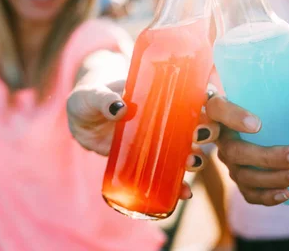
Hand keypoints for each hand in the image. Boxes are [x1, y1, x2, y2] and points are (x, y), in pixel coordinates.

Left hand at [67, 80, 203, 199]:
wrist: (79, 120)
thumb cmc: (89, 98)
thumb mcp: (94, 95)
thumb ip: (104, 99)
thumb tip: (119, 108)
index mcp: (158, 94)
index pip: (190, 95)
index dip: (205, 101)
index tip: (209, 106)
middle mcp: (164, 118)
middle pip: (196, 124)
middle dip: (206, 132)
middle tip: (198, 136)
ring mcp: (157, 141)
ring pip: (187, 150)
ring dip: (195, 158)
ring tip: (191, 164)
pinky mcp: (147, 161)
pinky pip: (168, 174)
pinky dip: (178, 185)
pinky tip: (183, 193)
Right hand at [193, 74, 288, 205]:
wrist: (269, 116)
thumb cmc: (275, 96)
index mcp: (223, 106)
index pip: (217, 109)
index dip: (232, 118)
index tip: (258, 125)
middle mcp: (221, 134)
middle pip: (234, 151)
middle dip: (266, 158)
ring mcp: (229, 158)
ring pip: (242, 175)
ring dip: (272, 179)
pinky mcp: (241, 177)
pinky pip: (247, 192)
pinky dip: (266, 196)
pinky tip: (287, 194)